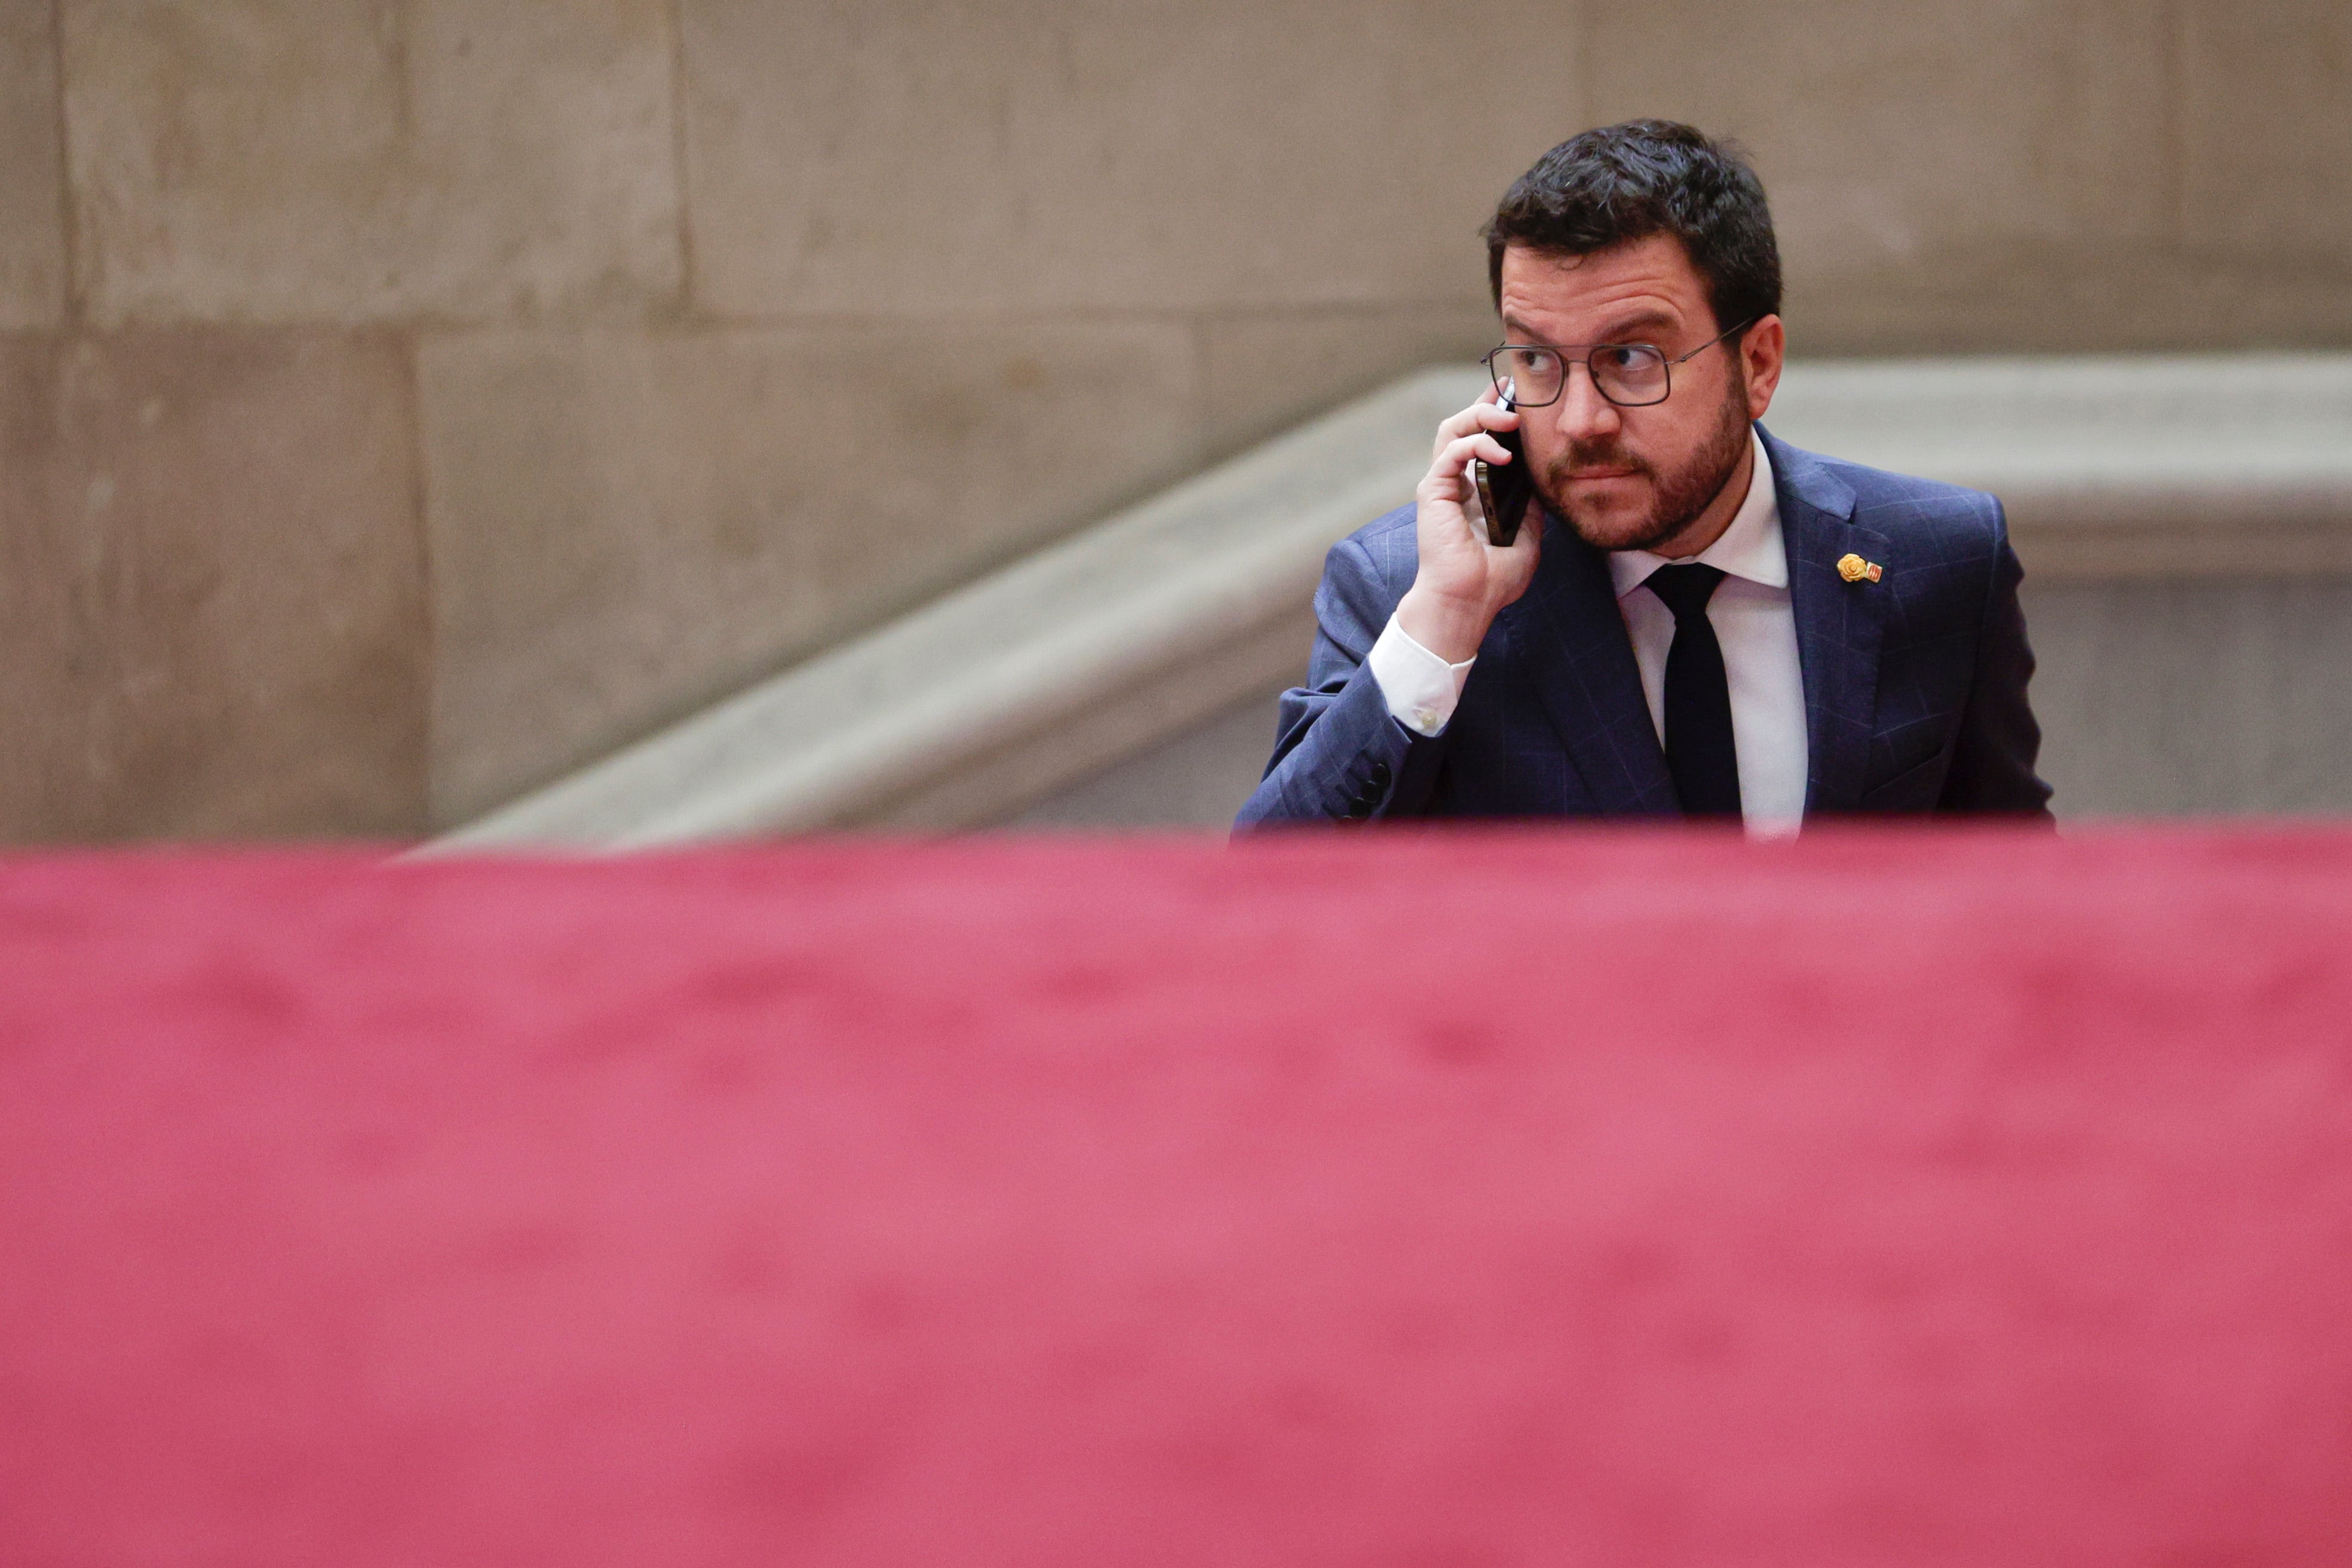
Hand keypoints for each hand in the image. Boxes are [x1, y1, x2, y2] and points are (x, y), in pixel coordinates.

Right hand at [1396, 386, 1541, 663]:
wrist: (1469, 603)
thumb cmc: (1493, 580)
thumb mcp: (1527, 535)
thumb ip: (1531, 505)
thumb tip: (1542, 480)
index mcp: (1472, 491)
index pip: (1479, 440)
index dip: (1495, 413)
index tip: (1517, 397)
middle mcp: (1453, 483)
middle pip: (1462, 425)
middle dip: (1487, 404)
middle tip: (1513, 394)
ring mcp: (1441, 485)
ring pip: (1451, 429)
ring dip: (1480, 416)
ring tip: (1509, 420)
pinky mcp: (1433, 492)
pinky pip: (1451, 452)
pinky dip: (1476, 445)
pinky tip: (1501, 454)